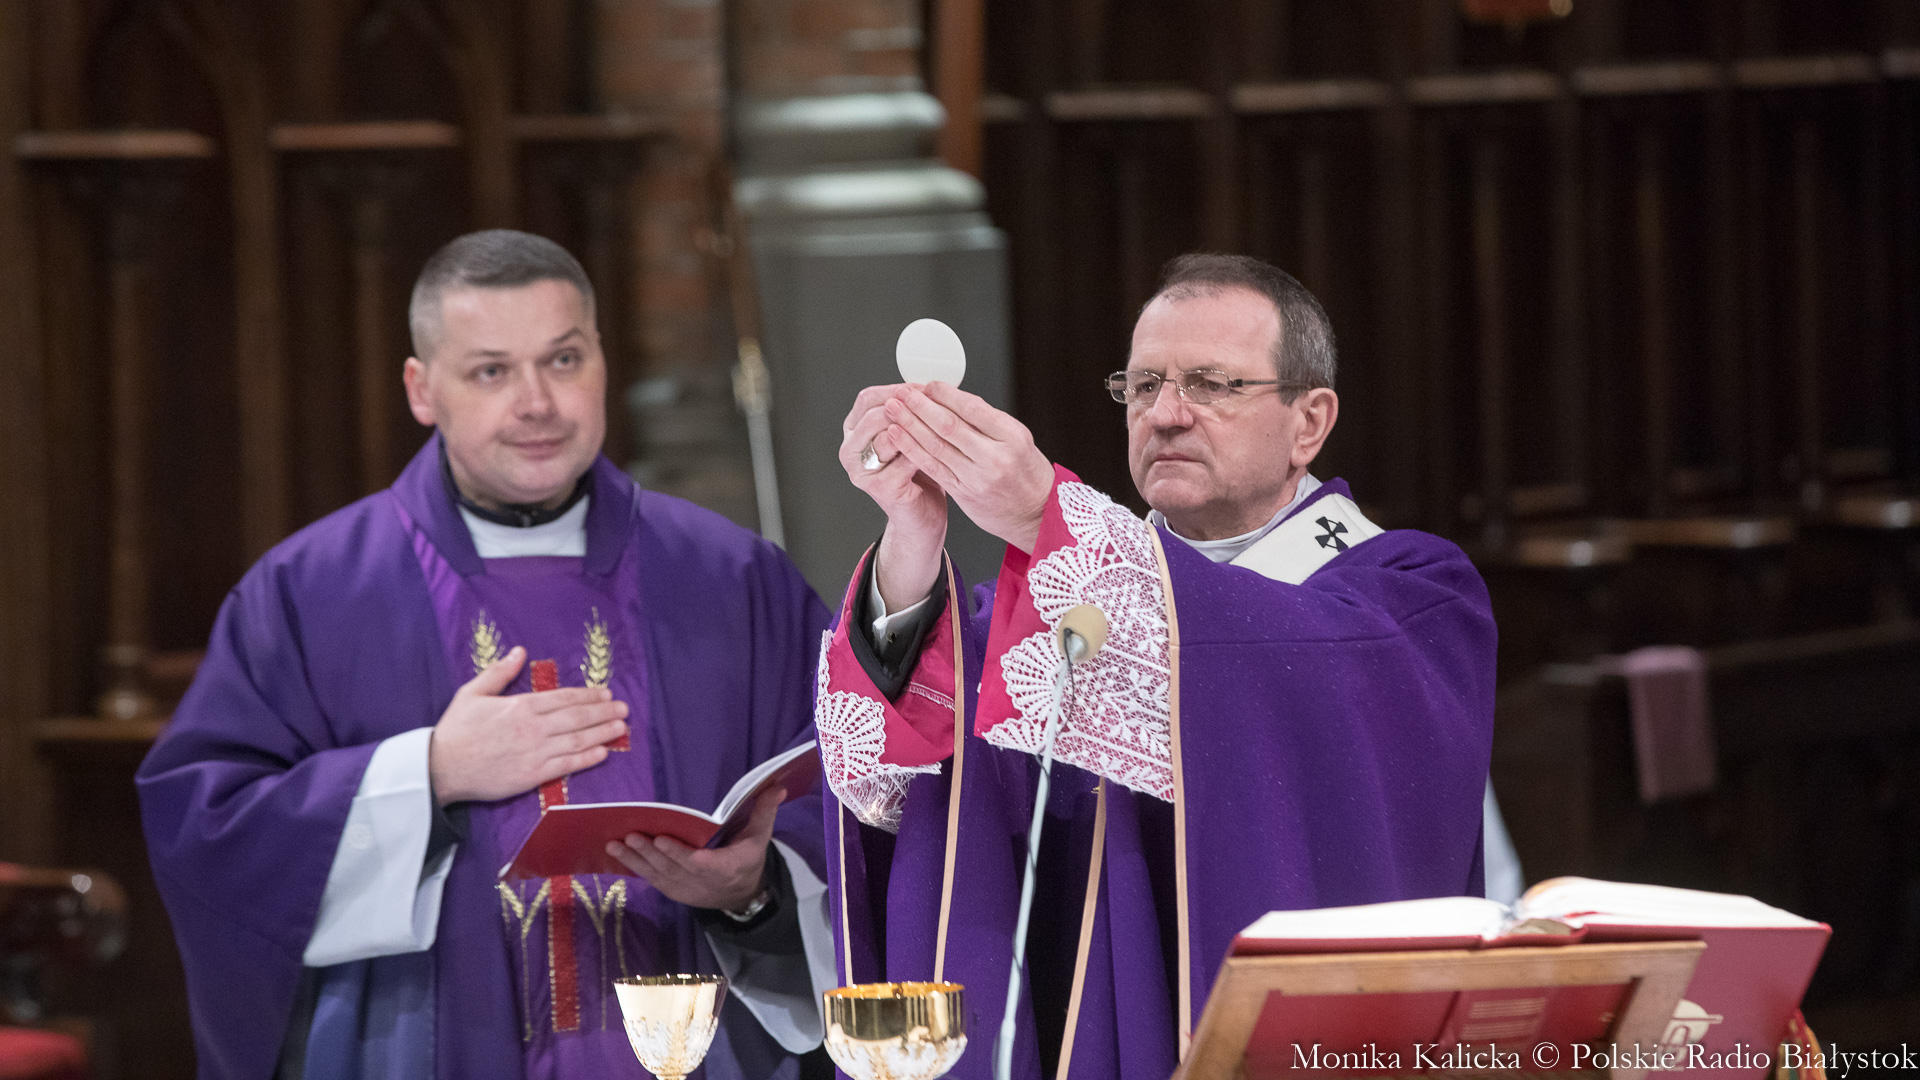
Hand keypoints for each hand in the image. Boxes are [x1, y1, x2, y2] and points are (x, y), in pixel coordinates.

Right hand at [427, 647, 628, 805]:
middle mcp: (533, 727)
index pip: (563, 698)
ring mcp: (534, 752)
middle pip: (576, 717)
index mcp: (520, 706)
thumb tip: (519, 651)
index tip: (606, 693)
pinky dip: (587, 759)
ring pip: (577, 740)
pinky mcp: (532, 775)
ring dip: (602, 733)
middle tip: (624, 709)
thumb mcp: (472, 693)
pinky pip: (566, 765)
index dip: (588, 696)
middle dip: (603, 712)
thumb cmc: (455, 730)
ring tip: (621, 727)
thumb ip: (499, 673)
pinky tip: (603, 753)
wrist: (440, 767)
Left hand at [605, 788, 784, 911]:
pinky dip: (634, 868)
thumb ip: (765, 811)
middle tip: (631, 836)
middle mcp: (703, 882)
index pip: (701, 863)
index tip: (663, 840)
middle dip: (650, 853)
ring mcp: (685, 889)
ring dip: (636, 860)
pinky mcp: (673, 891)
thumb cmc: (748, 858)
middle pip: (673, 867)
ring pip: (658, 875)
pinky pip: (651, 880)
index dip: (680, 854)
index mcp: (727, 868)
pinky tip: (617, 854)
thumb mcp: (760, 836)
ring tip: (616, 843)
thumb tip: (777, 785)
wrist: (740, 895)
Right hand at [841, 384, 946, 609]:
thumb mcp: (911, 438)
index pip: (868, 399)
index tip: (923, 386)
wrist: (922, 519)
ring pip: (888, 433)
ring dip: (917, 425)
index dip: (896, 389)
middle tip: (933, 401)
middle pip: (874, 413)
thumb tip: (925, 384)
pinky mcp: (880, 487)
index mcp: (854, 433)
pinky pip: (905, 458)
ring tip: (941, 422)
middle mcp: (851, 451)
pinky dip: (926, 450)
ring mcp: (862, 471)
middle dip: (907, 405)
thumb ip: (909, 414)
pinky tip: (944, 447)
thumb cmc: (918, 476)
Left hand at [883, 382, 1053, 552]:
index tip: (927, 384)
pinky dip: (912, 449)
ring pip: (936, 445)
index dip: (945, 394)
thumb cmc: (1027, 472)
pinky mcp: (963, 492)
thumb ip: (987, 420)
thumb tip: (952, 397)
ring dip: (909, 424)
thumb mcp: (1018, 439)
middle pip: (949, 425)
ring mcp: (977, 477)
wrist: (1037, 514)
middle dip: (920, 406)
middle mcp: (995, 457)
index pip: (972, 408)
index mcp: (1012, 436)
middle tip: (902, 391)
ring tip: (893, 408)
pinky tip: (897, 435)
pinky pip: (932, 467)